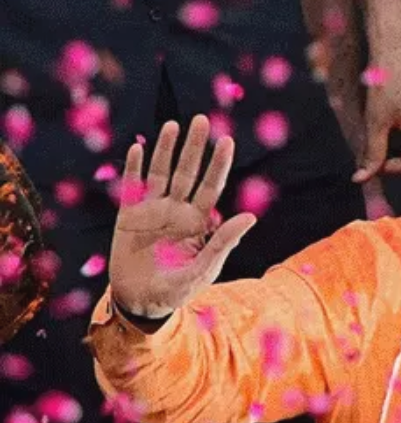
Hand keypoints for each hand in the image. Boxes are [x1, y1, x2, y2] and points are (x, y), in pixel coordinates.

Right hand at [108, 116, 256, 318]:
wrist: (142, 301)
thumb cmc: (178, 288)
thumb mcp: (205, 268)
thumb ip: (224, 242)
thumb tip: (250, 217)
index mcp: (199, 222)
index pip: (211, 186)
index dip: (218, 163)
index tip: (227, 139)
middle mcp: (177, 210)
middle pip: (187, 172)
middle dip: (194, 147)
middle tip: (201, 120)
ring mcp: (153, 210)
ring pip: (161, 173)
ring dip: (165, 149)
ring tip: (172, 125)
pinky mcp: (128, 216)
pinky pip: (131, 187)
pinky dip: (134, 168)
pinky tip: (138, 148)